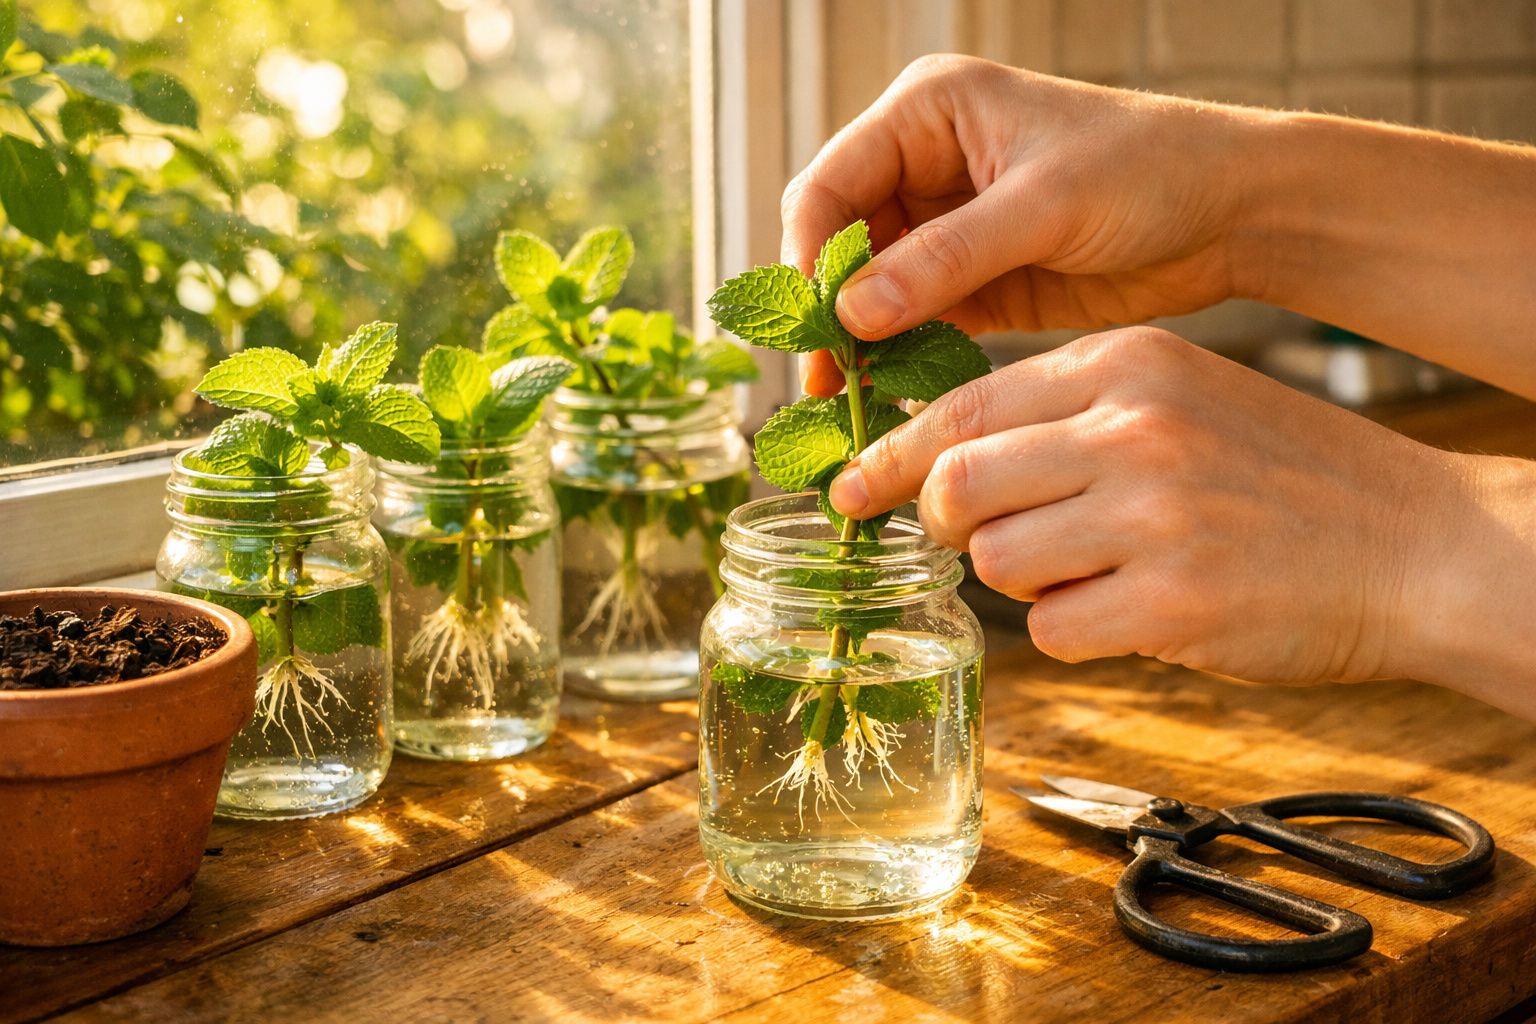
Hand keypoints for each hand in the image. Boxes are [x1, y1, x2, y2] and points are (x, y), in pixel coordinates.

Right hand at [783, 55, 1263, 395]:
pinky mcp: (974, 280)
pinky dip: (901, 358)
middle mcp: (925, 163)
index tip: (813, 327)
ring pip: (869, 291)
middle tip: (824, 382)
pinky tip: (894, 397)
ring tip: (851, 401)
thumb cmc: (1151, 169)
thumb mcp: (1045, 205)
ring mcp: (946, 226)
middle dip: (827, 310)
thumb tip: (852, 314)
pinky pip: (915, 322)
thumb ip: (947, 258)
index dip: (810, 259)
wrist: (1233, 212)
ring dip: (860, 343)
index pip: (830, 185)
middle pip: (839, 243)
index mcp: (929, 112)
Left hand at [827, 328, 1535, 691]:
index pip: (961, 407)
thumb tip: (939, 461)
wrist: (1414, 541)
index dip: (889, 458)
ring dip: (1024, 578)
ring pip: (995, 559)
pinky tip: (1133, 610)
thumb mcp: (1177, 400)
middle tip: (966, 540)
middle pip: (955, 484)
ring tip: (1097, 569)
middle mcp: (1131, 428)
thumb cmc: (1283, 476)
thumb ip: (1065, 419)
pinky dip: (1073, 630)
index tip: (849, 490)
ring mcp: (1152, 513)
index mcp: (1125, 365)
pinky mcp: (1173, 599)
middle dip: (941, 525)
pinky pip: (1052, 627)